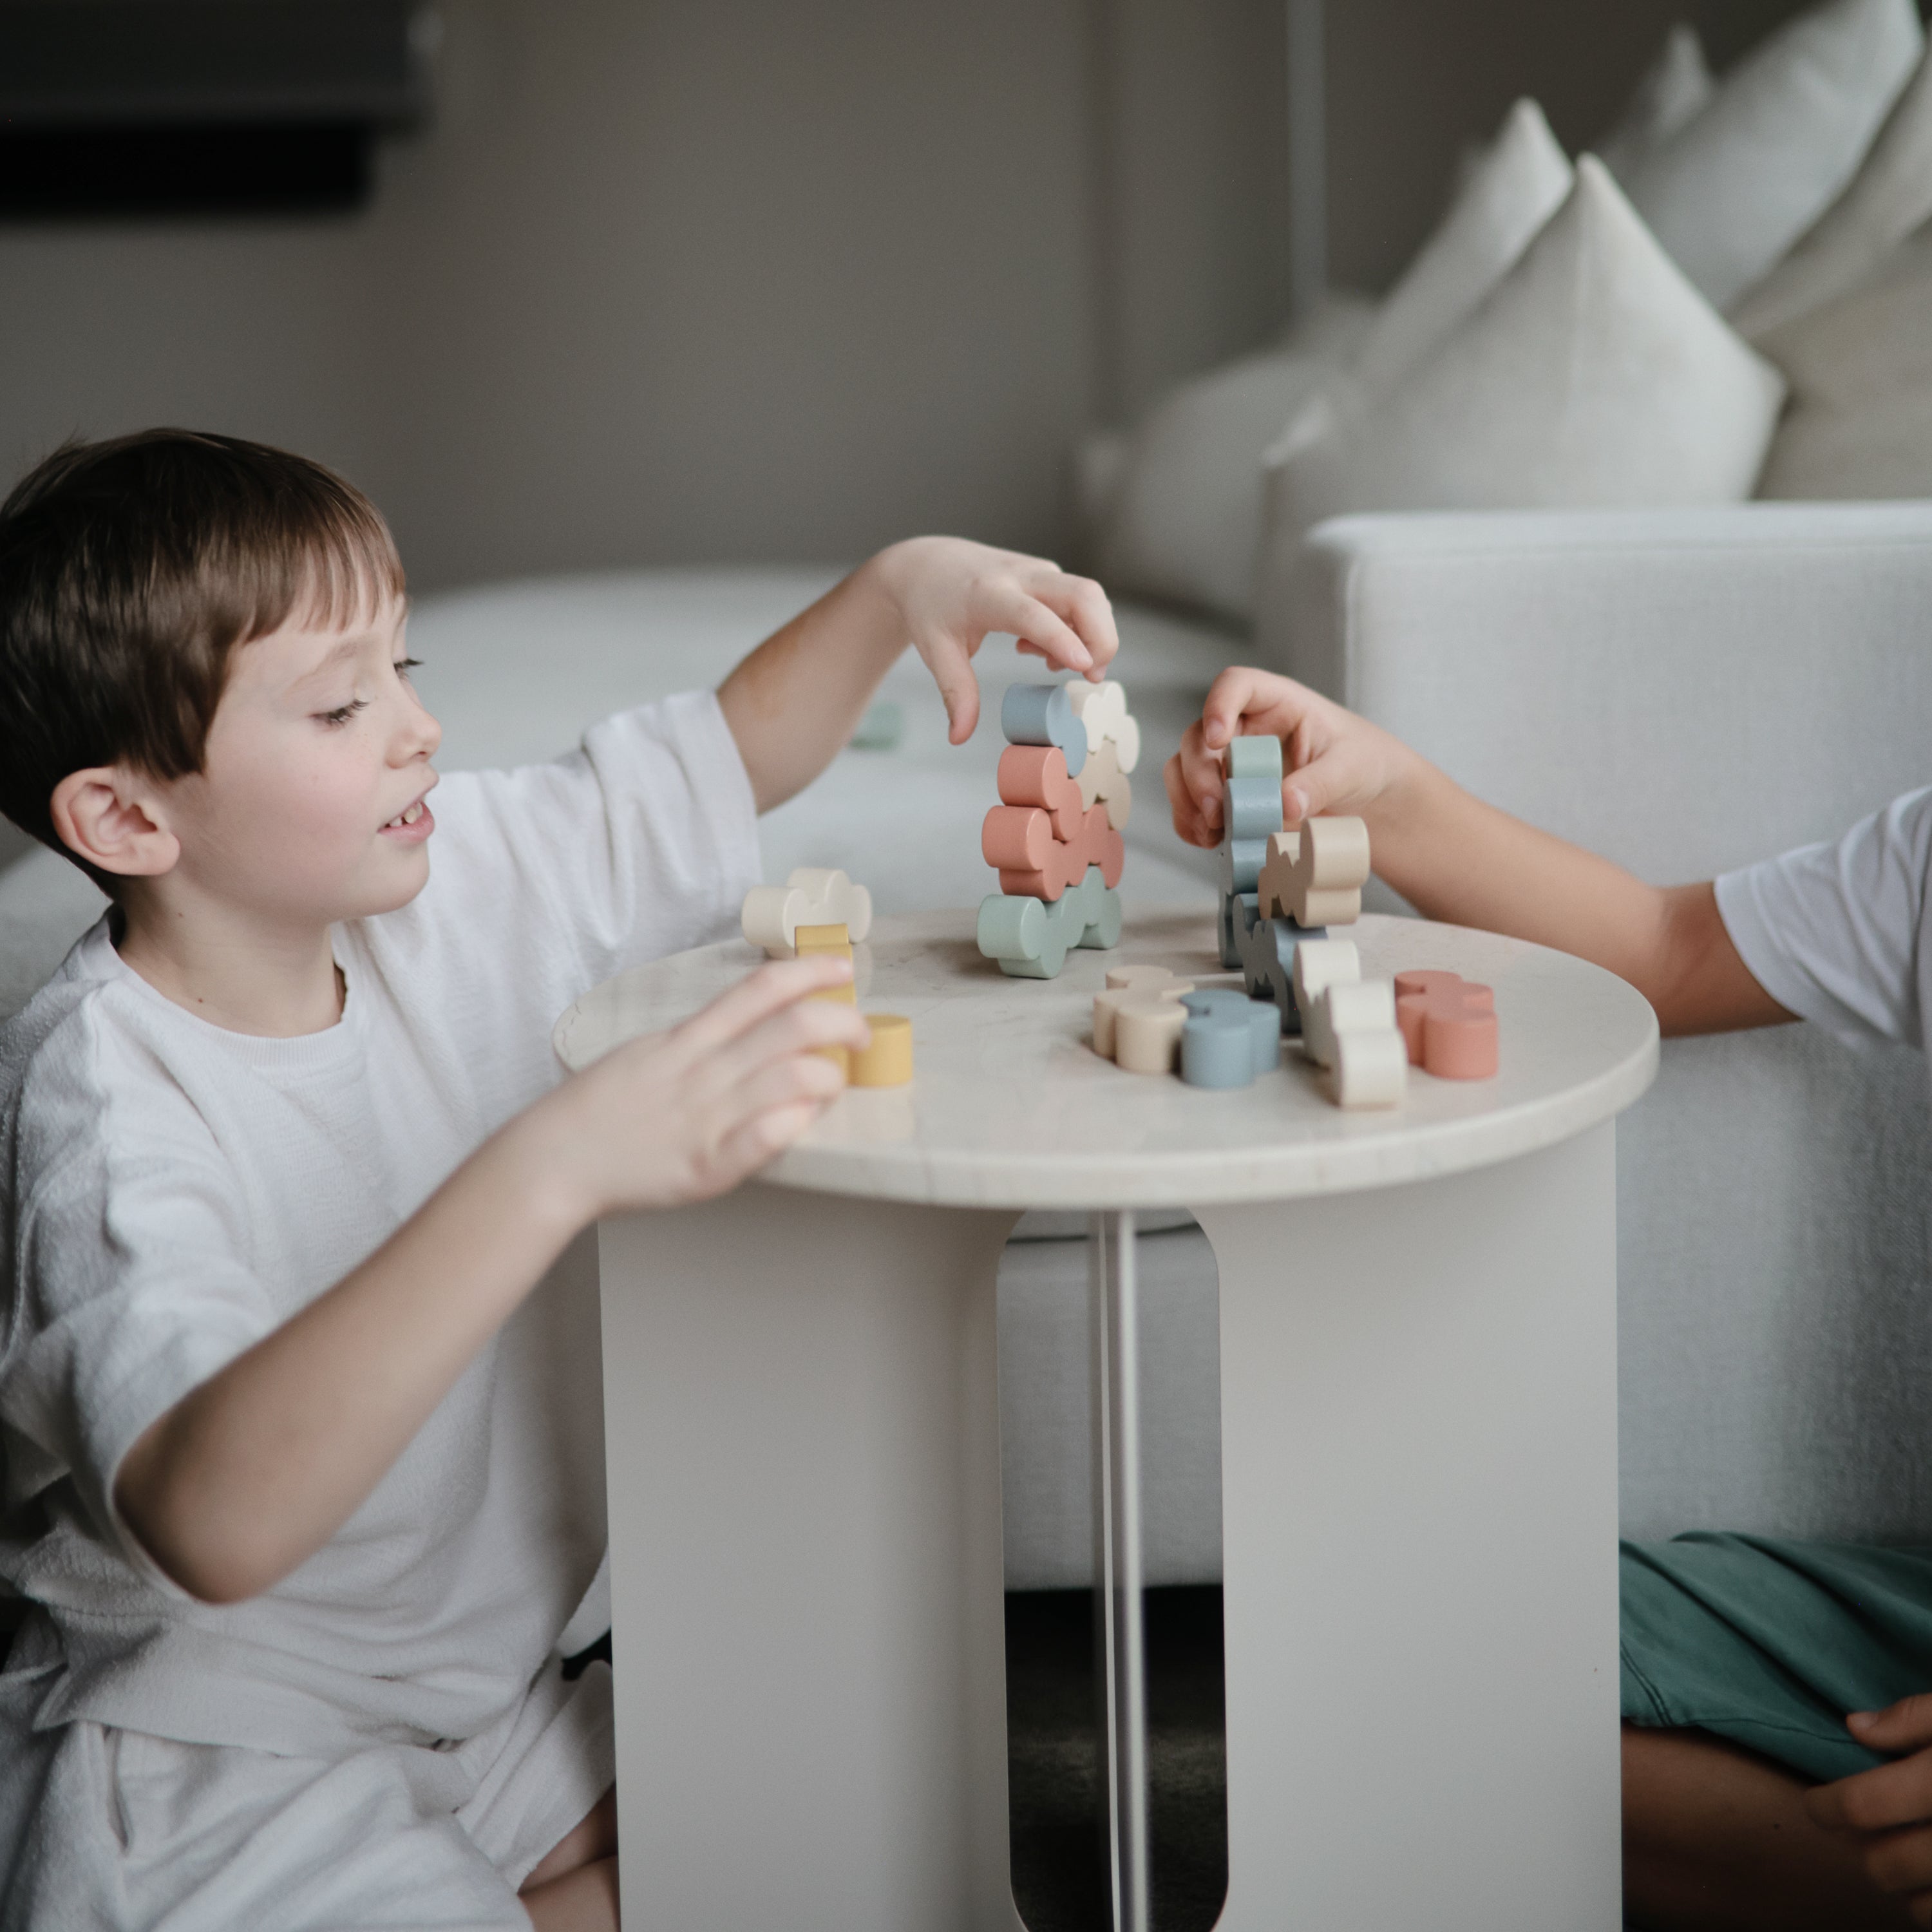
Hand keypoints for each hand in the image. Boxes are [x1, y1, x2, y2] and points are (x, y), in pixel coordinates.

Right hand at [526, 956, 870, 1221]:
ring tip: (833, 1083)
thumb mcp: (648, 1052)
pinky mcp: (707, 1167)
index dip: (810, 971)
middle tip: (859, 1033)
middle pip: (792, 1027)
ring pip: (790, 1078)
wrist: (554, 1160)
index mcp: (689, 1040)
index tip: (841, 966)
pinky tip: (803, 1120)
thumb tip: (745, 1025)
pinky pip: (764, 1139)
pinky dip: (794, 1124)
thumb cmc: (601, 1109)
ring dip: (828, 1075)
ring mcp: (707, 1120)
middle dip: (843, 1022)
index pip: (761, 989)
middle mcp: (704, 1073)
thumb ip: (698, 1039)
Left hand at [868, 536, 1118, 743]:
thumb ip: (956, 693)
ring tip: (1048, 664)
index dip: (1061, 638)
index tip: (1083, 665)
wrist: (928, 564)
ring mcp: (1039, 572)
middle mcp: (1021, 576)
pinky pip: (1080, 602)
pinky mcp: (1049, 575)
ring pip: (1090, 596)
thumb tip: (959, 737)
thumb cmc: (931, 607)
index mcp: (988, 594)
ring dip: (1091, 636)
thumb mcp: (936, 650)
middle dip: (1102, 637)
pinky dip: (1078, 631)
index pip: (1032, 614)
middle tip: (1091, 676)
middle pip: (1083, 594)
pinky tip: (1041, 649)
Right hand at [1164, 667, 1421, 848]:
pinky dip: (1192, 825)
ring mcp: (1230, 763)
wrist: (1368, 799)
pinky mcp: (1226, 797)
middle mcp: (1244, 729)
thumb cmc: (1363, 764)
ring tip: (1212, 831)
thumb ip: (1320, 783)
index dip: (1218, 705)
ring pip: (1183, 770)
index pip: (1236, 685)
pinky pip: (1191, 806)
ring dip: (1188, 802)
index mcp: (1277, 703)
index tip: (1218, 738)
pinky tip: (1210, 840)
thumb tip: (1284, 804)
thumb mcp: (1352, 768)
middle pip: (1197, 736)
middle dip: (1198, 774)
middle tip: (1216, 810)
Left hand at [1807, 1697, 1931, 1922]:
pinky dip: (1928, 1904)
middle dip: (1866, 1849)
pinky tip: (1929, 1877)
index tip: (1816, 1806)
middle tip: (1868, 1831)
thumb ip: (1913, 1719)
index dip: (1826, 1807)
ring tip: (1904, 1854)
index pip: (1861, 1807)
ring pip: (1915, 1906)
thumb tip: (1855, 1727)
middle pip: (1883, 1865)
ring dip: (1902, 1886)